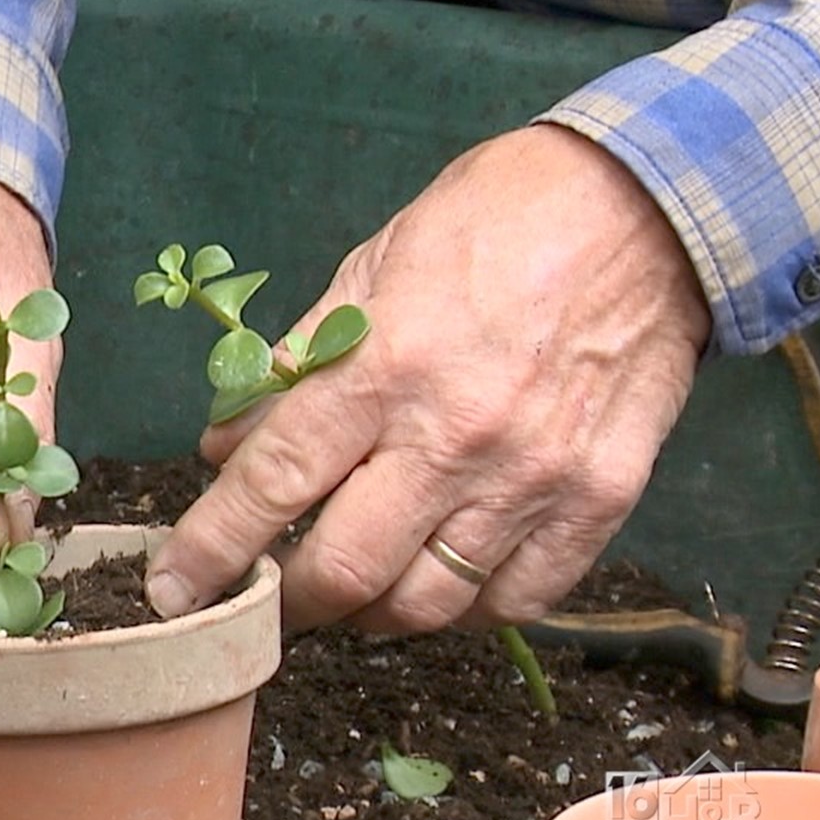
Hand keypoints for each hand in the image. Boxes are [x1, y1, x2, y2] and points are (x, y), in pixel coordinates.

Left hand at [146, 124, 712, 630]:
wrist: (647, 207)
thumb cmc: (492, 225)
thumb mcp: (370, 268)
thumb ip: (295, 367)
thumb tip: (224, 449)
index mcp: (383, 367)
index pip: (271, 483)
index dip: (210, 549)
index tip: (172, 591)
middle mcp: (454, 435)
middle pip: (343, 569)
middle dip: (289, 598)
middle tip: (274, 591)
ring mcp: (531, 476)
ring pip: (425, 605)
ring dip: (370, 612)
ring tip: (353, 588)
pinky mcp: (597, 500)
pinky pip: (514, 601)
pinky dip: (463, 610)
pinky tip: (438, 578)